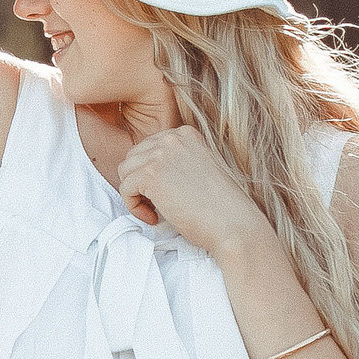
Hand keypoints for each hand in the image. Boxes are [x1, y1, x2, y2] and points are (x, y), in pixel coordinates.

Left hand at [116, 126, 265, 254]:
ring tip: (155, 211)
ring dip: (135, 194)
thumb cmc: (221, 206)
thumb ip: (176, 162)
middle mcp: (172, 138)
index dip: (150, 174)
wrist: (233, 224)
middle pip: (134, 157)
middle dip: (140, 183)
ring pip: (125, 172)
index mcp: (186, 134)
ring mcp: (160, 154)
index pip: (149, 147)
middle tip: (157, 205)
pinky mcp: (151, 174)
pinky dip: (134, 207)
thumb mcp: (199, 170)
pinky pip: (125, 189)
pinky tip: (155, 217)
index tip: (165, 193)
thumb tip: (146, 173)